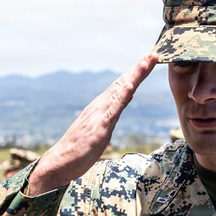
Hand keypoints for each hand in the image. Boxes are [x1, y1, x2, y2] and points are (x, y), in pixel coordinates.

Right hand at [27, 52, 158, 195]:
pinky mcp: (99, 127)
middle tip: (154, 53)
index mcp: (102, 105)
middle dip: (140, 68)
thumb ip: (114, 109)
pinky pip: (113, 110)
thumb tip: (128, 94)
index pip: (122, 84)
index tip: (150, 59)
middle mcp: (100, 105)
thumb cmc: (80, 147)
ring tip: (147, 61)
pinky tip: (130, 86)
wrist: (60, 161)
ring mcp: (100, 115)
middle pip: (123, 82)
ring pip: (120, 91)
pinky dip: (122, 97)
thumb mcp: (103, 125)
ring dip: (134, 76)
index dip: (137, 72)